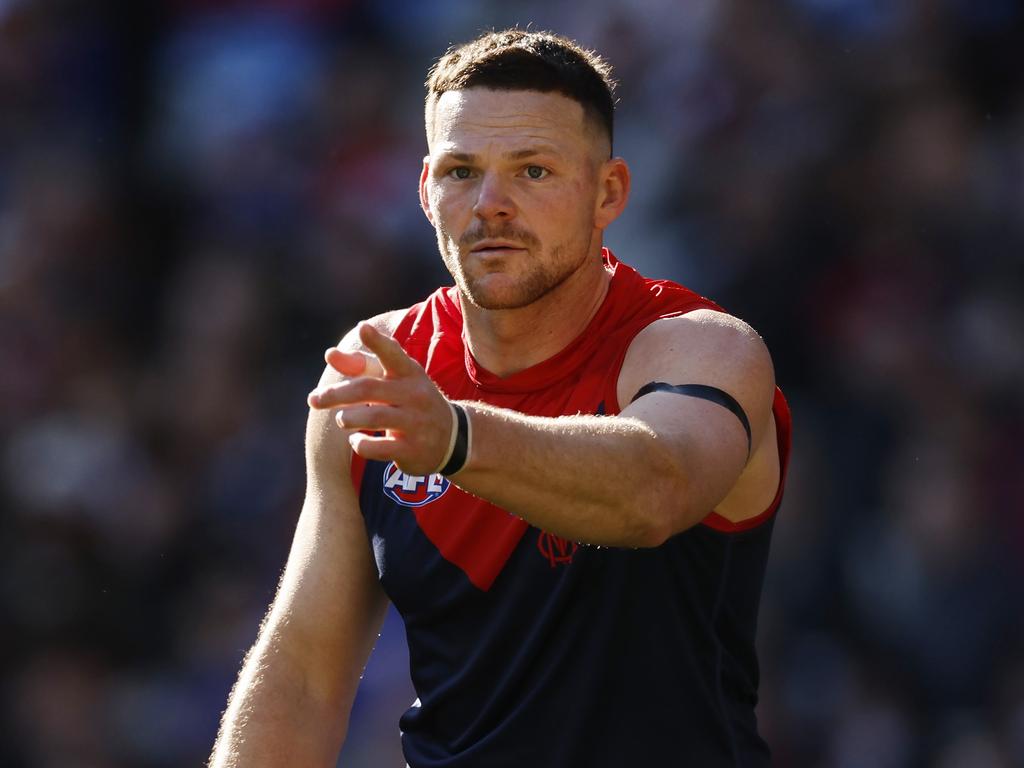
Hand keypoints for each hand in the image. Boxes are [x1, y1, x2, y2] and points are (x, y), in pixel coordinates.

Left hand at [307, 323, 454, 475]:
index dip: (378, 341)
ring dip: (349, 418)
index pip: (394, 354)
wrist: (452, 437)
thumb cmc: (412, 401)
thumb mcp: (394, 380)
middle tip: (314, 399)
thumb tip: (330, 354)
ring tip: (342, 420)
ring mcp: (416, 423)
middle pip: (369, 389)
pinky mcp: (413, 450)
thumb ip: (361, 366)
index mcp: (410, 373)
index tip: (362, 328)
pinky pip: (380, 448)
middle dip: (337, 394)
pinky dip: (361, 444)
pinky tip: (356, 441)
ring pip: (375, 417)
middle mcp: (415, 395)